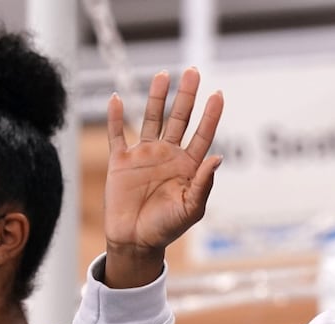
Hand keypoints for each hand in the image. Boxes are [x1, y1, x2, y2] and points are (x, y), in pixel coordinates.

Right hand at [103, 68, 223, 287]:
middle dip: (186, 96)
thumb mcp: (191, 209)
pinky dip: (115, 118)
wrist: (135, 241)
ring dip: (157, 98)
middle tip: (193, 72)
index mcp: (188, 165)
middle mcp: (168, 155)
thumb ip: (204, 183)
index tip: (219, 94)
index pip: (202, 134)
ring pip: (152, 119)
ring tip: (163, 75)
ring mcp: (144, 155)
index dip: (211, 115)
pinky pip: (117, 135)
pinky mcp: (120, 161)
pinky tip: (117, 99)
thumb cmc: (167, 227)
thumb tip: (218, 157)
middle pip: (179, 118)